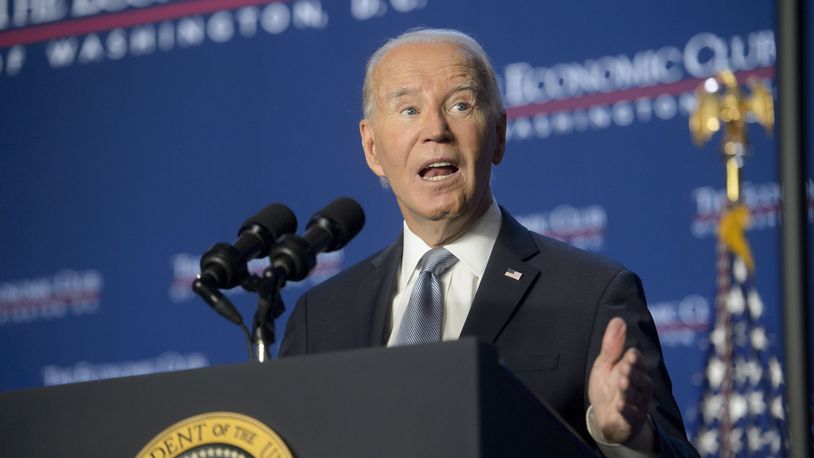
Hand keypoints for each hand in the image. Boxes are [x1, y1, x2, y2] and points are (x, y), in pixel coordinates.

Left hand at [588, 317, 652, 443]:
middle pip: (638, 378)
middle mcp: (639, 387)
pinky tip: (620, 405)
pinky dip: (626, 410)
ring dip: (629, 390)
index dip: (633, 359)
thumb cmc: (608, 387)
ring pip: (635, 396)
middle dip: (632, 373)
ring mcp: (636, 404)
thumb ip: (612, 345)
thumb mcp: (605, 364)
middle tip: (625, 367)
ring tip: (622, 383)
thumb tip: (618, 320)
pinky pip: (630, 415)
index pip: (635, 362)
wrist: (607, 417)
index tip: (631, 354)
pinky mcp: (631, 420)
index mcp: (634, 370)